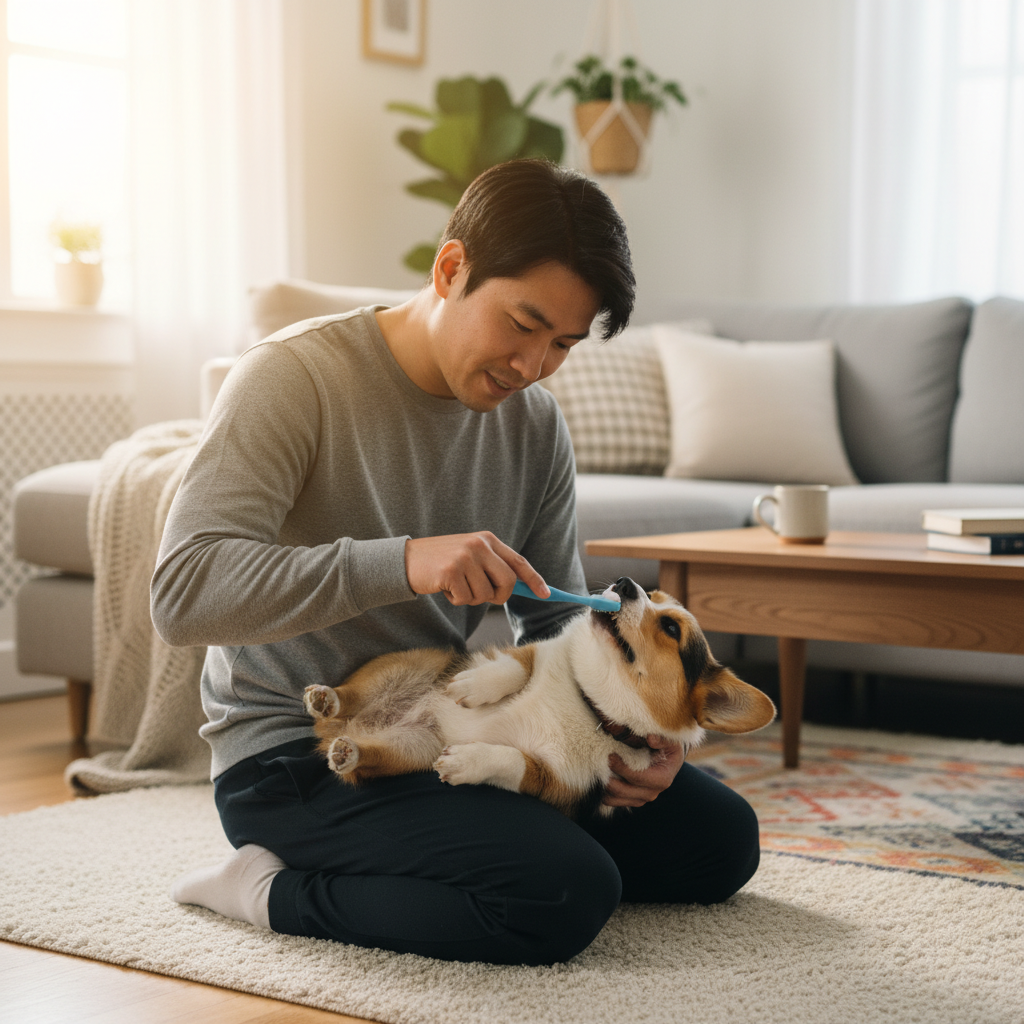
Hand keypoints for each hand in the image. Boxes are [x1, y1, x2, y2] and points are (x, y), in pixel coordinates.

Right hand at [405, 532, 548, 606]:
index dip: (534, 579)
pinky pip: (465, 598)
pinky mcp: (451, 570)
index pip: (518, 562)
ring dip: (471, 598)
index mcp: (487, 539)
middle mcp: (479, 545)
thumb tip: (519, 587)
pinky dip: (455, 599)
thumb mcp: (470, 557)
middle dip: (498, 596)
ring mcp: (465, 557)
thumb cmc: (442, 562)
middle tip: (483, 596)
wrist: (406, 559)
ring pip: (485, 595)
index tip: (546, 594)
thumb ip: (493, 567)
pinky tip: (444, 587)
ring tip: (455, 586)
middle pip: (507, 582)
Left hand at [602, 735, 684, 808]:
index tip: (610, 756)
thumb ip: (662, 740)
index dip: (621, 768)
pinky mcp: (632, 800)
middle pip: (622, 791)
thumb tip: (650, 738)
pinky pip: (613, 800)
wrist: (670, 761)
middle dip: (609, 778)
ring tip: (599, 771)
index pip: (637, 777)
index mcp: (662, 779)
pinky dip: (604, 791)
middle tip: (600, 762)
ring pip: (614, 799)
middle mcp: (652, 793)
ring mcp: (641, 799)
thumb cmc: (669, 749)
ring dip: (604, 787)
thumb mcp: (672, 742)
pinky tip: (601, 778)